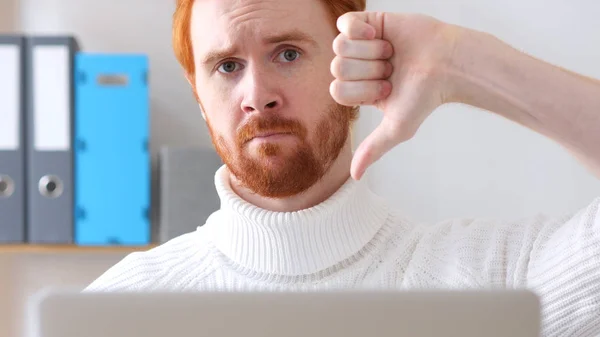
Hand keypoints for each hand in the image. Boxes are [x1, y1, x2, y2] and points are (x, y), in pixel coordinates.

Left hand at [330, 12, 461, 179]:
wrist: (447, 63)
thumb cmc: (425, 97)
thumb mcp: (397, 128)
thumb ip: (373, 149)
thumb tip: (355, 177)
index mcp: (358, 91)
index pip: (337, 90)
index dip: (362, 90)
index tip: (387, 88)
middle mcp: (357, 68)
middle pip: (337, 68)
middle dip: (367, 71)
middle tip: (391, 69)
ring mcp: (361, 44)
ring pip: (340, 47)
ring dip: (369, 51)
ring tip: (391, 53)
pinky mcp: (369, 21)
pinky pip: (345, 23)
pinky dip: (360, 29)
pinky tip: (378, 34)